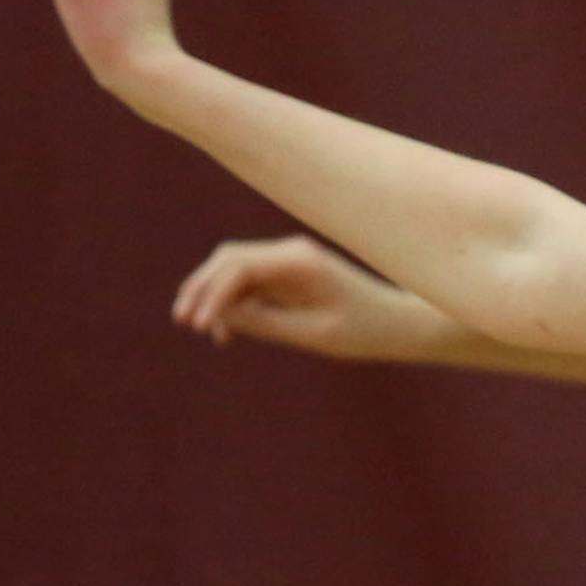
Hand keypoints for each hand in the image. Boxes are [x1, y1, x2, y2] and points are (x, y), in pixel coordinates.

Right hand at [173, 235, 426, 358]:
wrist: (400, 323)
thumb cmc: (365, 330)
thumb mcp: (312, 333)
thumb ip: (265, 322)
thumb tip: (220, 314)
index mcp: (300, 262)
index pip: (239, 265)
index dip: (212, 293)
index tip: (199, 325)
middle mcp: (291, 253)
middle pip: (228, 259)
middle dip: (203, 288)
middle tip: (185, 322)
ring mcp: (289, 260)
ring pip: (234, 269)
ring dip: (214, 296)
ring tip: (206, 331)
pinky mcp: (289, 274)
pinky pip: (249, 282)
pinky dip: (232, 302)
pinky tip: (226, 332)